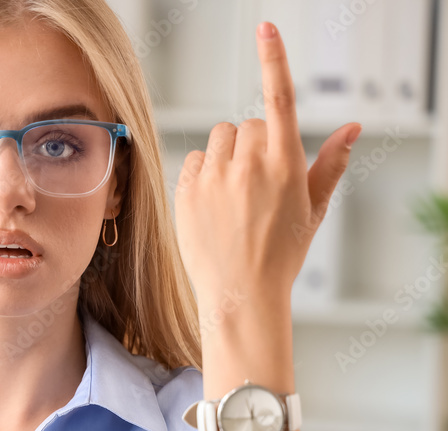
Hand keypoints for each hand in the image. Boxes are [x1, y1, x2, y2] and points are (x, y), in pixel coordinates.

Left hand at [173, 21, 361, 311]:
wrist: (240, 294)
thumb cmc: (280, 253)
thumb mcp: (312, 209)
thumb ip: (329, 163)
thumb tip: (352, 128)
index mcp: (284, 165)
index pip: (279, 100)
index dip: (273, 60)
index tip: (266, 28)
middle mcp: (247, 166)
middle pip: (247, 125)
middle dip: (253, 145)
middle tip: (258, 183)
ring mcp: (213, 178)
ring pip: (219, 138)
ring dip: (227, 155)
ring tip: (234, 193)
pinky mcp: (186, 191)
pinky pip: (195, 159)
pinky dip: (204, 172)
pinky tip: (213, 201)